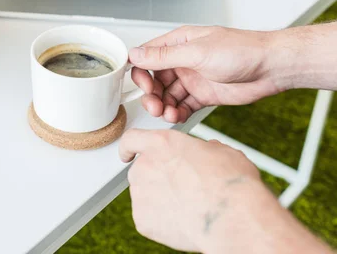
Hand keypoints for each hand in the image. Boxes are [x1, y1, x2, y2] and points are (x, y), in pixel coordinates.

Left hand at [119, 129, 330, 253]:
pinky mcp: (141, 219)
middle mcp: (144, 166)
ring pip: (144, 194)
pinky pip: (147, 217)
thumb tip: (205, 152)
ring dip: (158, 198)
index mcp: (161, 143)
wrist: (231, 219)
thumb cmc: (230, 184)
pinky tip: (182, 220)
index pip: (132, 139)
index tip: (127, 153)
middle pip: (141, 170)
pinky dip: (160, 220)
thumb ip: (202, 149)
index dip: (129, 147)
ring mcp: (140, 193)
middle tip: (180, 188)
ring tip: (187, 205)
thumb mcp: (221, 152)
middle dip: (156, 178)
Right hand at [129, 26, 283, 122]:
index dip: (141, 73)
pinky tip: (177, 117)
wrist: (272, 68)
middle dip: (152, 94)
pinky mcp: (203, 95)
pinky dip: (177, 113)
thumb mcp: (197, 52)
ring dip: (164, 106)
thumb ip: (164, 56)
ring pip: (167, 96)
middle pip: (155, 80)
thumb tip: (136, 54)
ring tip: (168, 114)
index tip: (143, 86)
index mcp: (179, 43)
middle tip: (155, 106)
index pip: (148, 57)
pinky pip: (182, 106)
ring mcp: (193, 79)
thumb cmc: (242, 50)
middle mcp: (183, 61)